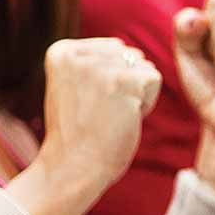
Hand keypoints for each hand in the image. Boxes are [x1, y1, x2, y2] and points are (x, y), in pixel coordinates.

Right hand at [21, 38, 161, 214]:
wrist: (73, 166)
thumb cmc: (78, 133)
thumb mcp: (74, 87)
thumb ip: (93, 63)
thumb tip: (128, 50)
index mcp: (60, 52)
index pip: (111, 48)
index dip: (110, 79)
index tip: (88, 102)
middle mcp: (77, 54)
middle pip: (128, 56)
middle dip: (125, 85)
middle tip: (101, 112)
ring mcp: (99, 67)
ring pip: (143, 67)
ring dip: (136, 94)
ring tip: (111, 115)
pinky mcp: (121, 81)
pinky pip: (153, 79)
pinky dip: (146, 103)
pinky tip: (124, 118)